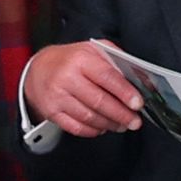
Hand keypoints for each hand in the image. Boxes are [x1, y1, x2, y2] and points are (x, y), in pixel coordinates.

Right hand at [23, 41, 143, 137]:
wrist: (38, 68)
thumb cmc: (72, 60)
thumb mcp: (94, 49)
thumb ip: (117, 60)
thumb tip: (141, 78)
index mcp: (80, 59)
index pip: (107, 77)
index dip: (125, 93)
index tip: (138, 104)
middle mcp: (66, 78)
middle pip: (99, 101)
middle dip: (122, 114)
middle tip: (135, 121)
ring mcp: (56, 97)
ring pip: (89, 117)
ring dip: (110, 124)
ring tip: (122, 125)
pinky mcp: (51, 112)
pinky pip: (75, 127)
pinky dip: (93, 130)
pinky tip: (103, 127)